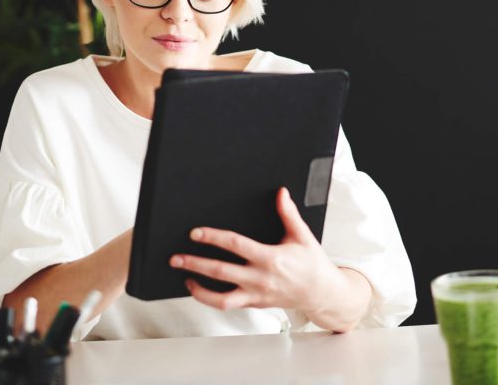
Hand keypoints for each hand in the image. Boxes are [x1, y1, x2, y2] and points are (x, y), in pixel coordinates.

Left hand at [169, 187, 351, 316]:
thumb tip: (281, 193)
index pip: (235, 245)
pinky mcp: (254, 304)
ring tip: (184, 276)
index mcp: (271, 258)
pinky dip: (210, 298)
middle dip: (195, 263)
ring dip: (198, 288)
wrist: (322, 294)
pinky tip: (199, 288)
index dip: (213, 238)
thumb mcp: (302, 235)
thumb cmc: (312, 264)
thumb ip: (288, 213)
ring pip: (220, 297)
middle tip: (176, 257)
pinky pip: (227, 304)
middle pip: (220, 271)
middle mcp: (260, 278)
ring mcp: (256, 294)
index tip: (196, 233)